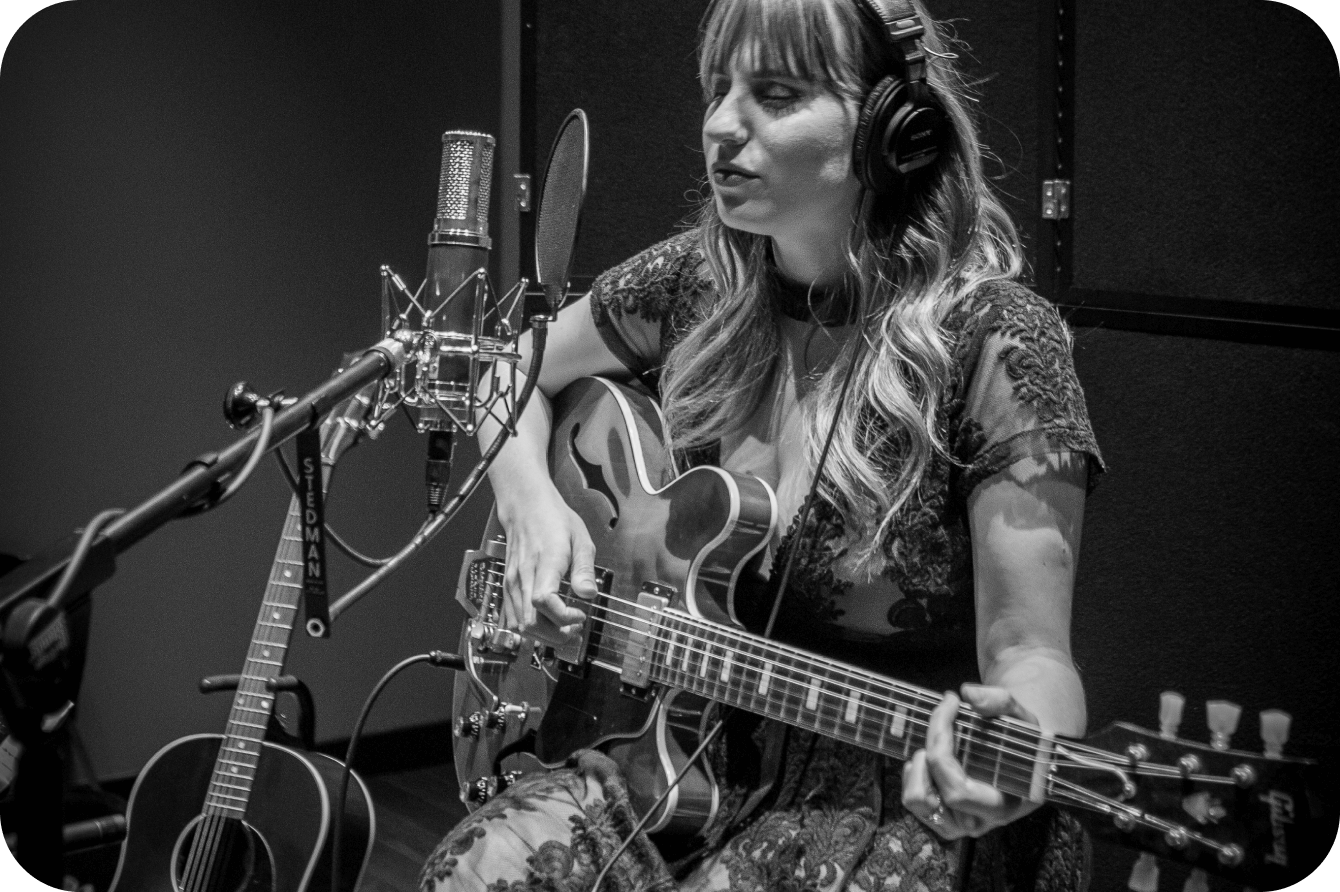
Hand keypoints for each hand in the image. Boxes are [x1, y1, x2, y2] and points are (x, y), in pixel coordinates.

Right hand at [497, 486, 596, 644]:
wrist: (525, 508)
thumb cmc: (553, 520)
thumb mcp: (580, 538)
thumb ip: (584, 569)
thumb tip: (588, 594)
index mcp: (545, 562)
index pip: (544, 600)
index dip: (563, 616)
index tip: (580, 614)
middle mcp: (523, 575)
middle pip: (530, 621)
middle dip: (555, 635)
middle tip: (575, 629)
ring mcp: (512, 583)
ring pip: (519, 625)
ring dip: (543, 635)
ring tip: (563, 627)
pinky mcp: (507, 587)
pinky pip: (512, 618)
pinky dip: (529, 629)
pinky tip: (546, 623)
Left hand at [901, 684, 1041, 838]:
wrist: (1022, 762)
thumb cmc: (1023, 743)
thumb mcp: (1024, 720)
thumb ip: (1003, 703)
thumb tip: (970, 694)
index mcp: (1002, 806)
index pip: (957, 791)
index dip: (942, 746)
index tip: (950, 704)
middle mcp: (977, 823)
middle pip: (932, 793)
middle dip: (931, 745)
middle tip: (944, 714)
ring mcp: (955, 824)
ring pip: (915, 800)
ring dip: (918, 764)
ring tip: (938, 742)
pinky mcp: (938, 818)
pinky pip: (912, 797)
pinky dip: (915, 771)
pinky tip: (934, 755)